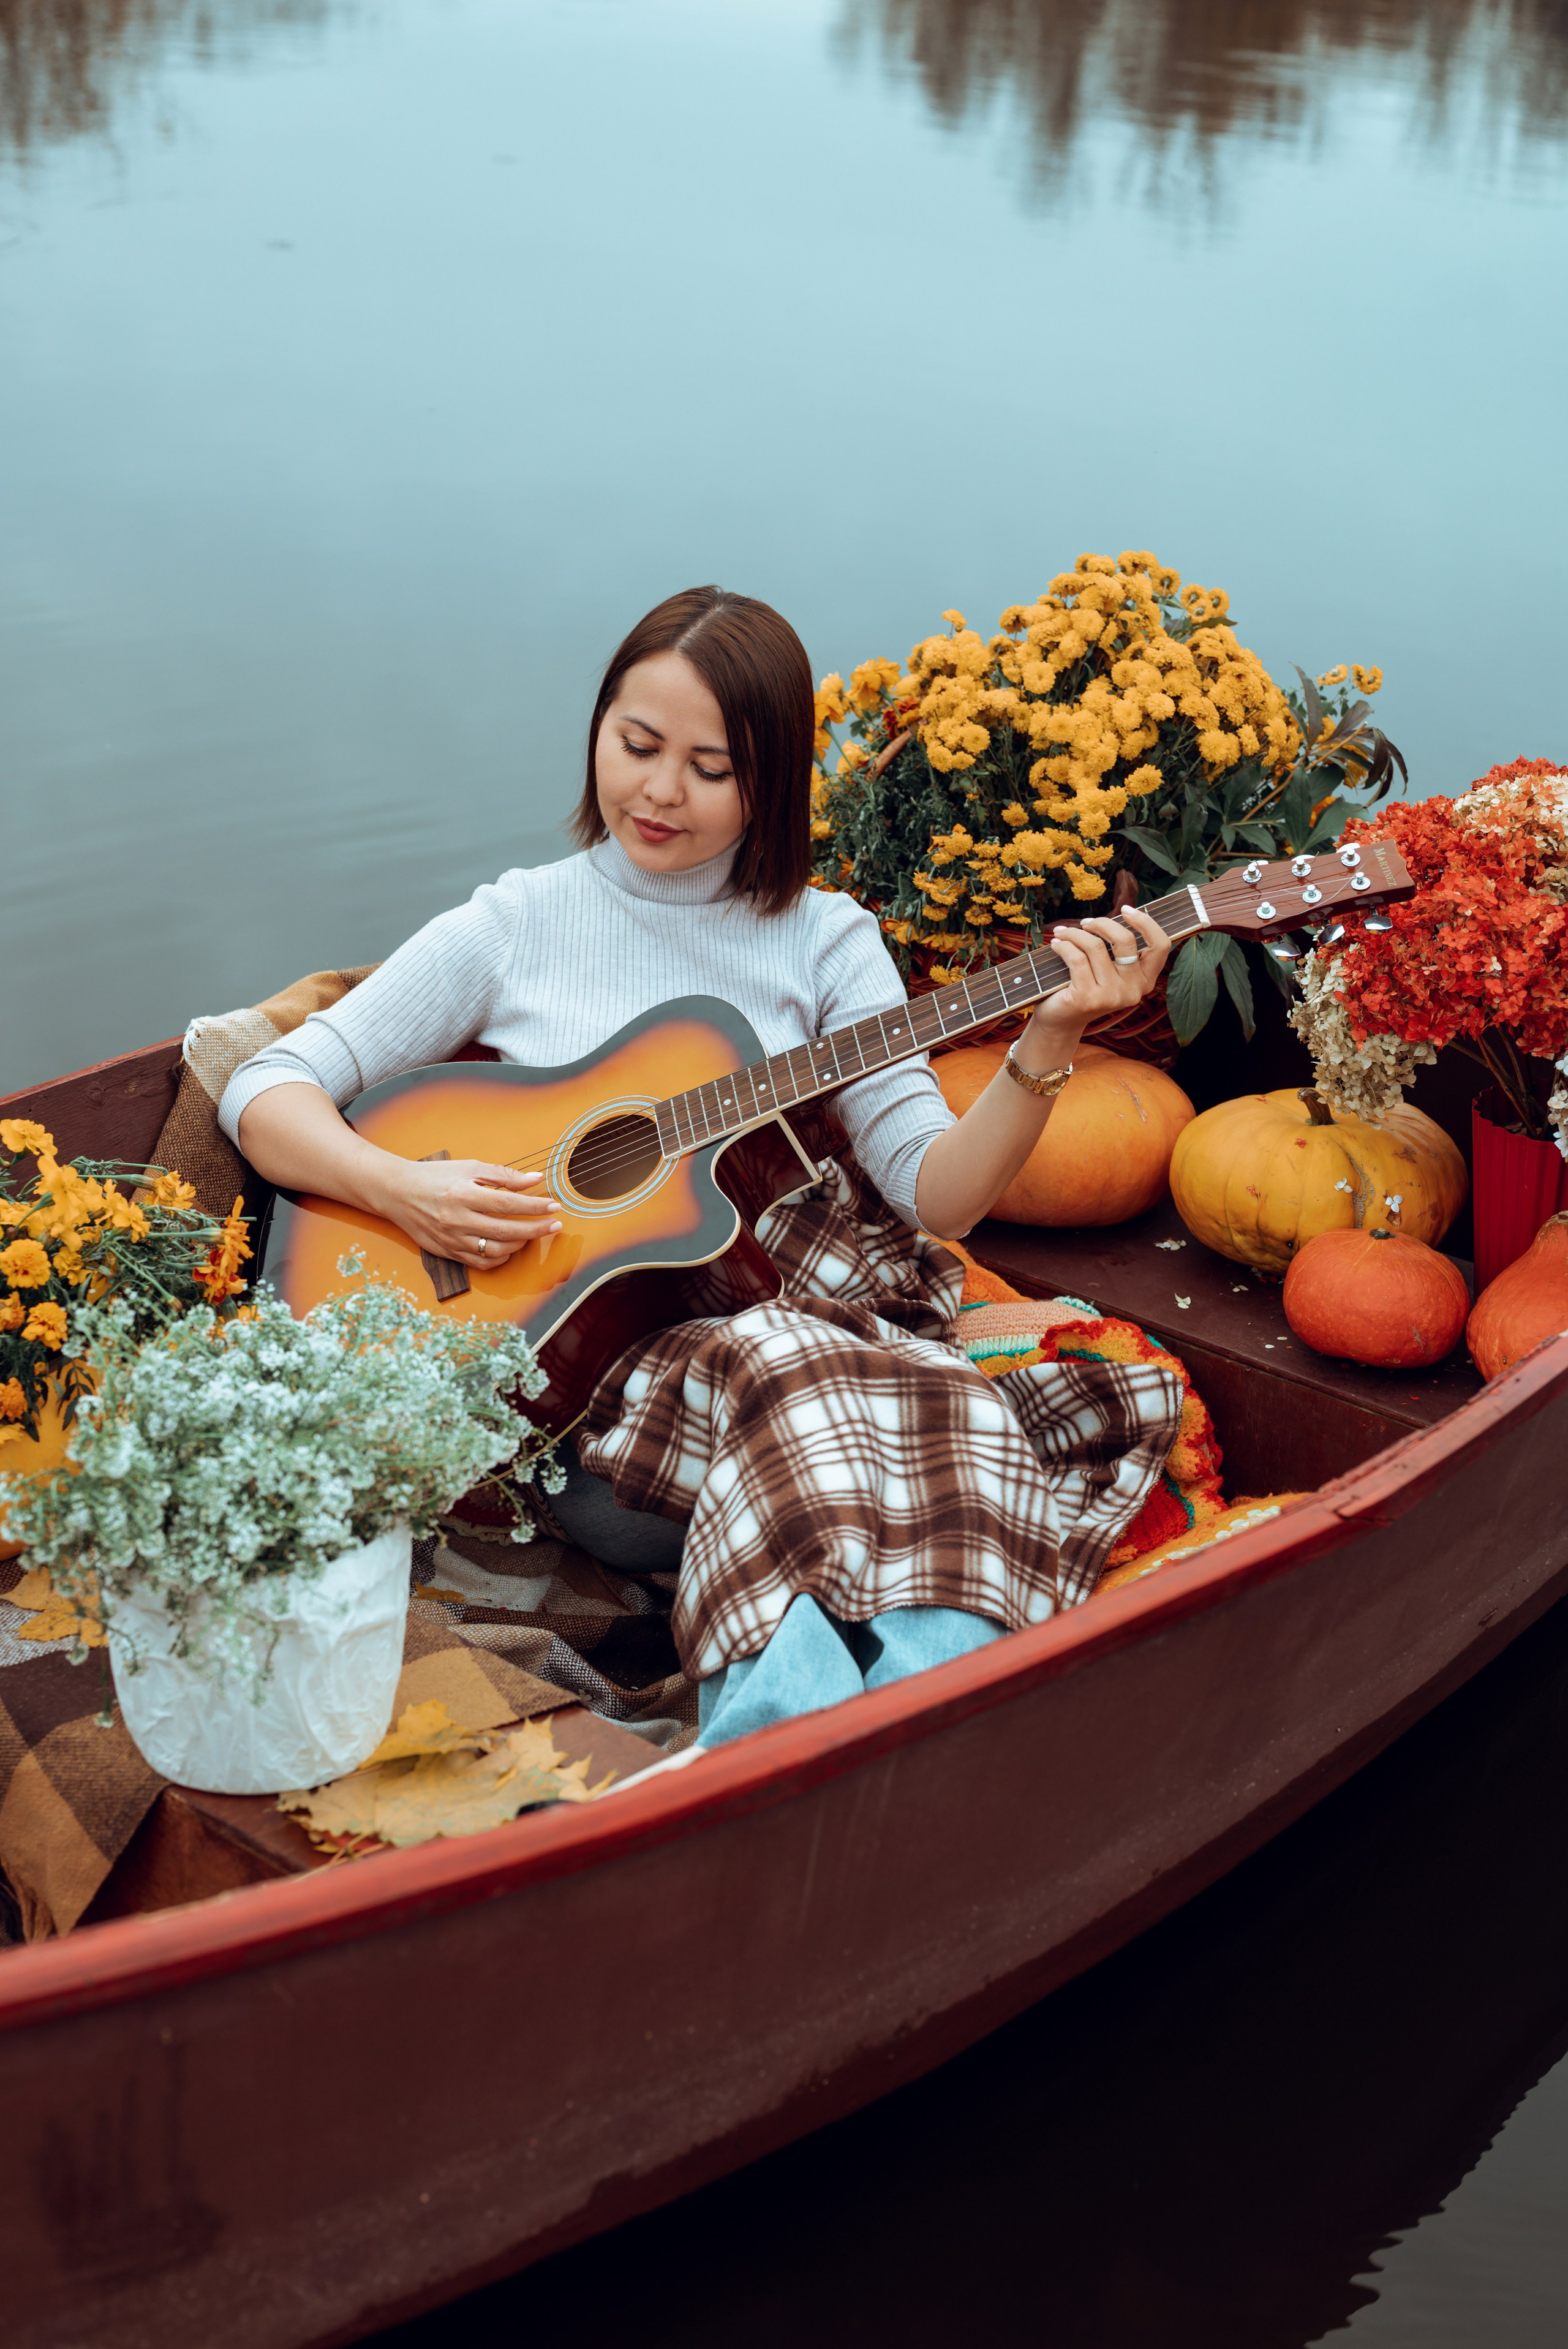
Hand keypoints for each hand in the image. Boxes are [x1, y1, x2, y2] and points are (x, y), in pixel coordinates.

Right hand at [370, 1158, 559, 1269]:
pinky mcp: (447, 1252)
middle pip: (506, 1230)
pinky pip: (481, 1263)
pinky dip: (500, 1258)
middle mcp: (457, 1220)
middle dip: (536, 1229)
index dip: (534, 1207)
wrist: (398, 1192)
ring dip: (520, 1244)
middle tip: (555, 1224)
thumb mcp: (468, 1168)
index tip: (554, 1206)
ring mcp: (452, 1239)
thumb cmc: (435, 1177)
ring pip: (495, 1251)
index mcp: (463, 1195)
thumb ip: (503, 1175)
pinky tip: (511, 1247)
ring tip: (533, 1234)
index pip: (507, 1204)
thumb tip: (534, 1181)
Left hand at [1022, 904, 1172, 1061]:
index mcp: (1145, 981)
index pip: (1161, 946)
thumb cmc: (1085, 987)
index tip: (1126, 910)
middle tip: (1085, 923)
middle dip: (1103, 923)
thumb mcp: (1109, 968)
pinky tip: (1056, 945)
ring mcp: (1111, 996)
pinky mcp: (1088, 998)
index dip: (1146, 922)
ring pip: (1096, 947)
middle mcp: (1133, 990)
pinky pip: (1076, 958)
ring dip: (1075, 934)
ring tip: (1062, 933)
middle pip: (1126, 940)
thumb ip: (1118, 948)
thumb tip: (1117, 914)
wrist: (1061, 1020)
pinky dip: (1064, 946)